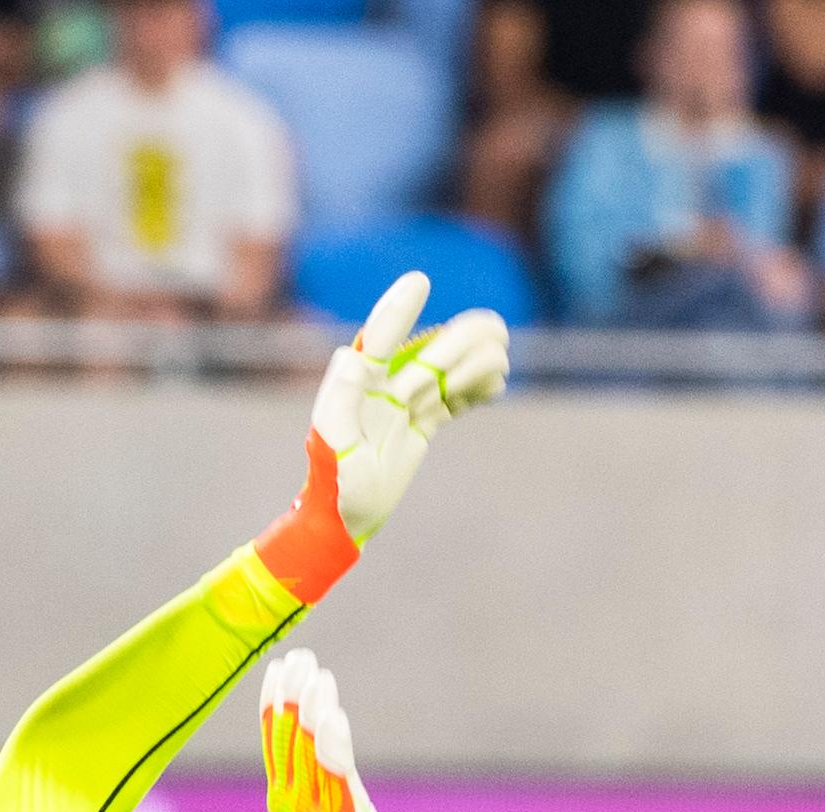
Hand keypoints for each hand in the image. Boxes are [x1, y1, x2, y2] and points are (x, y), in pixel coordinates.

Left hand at [252, 271, 509, 603]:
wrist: (344, 517)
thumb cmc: (333, 484)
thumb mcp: (331, 448)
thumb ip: (338, 401)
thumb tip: (351, 355)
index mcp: (359, 383)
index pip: (380, 336)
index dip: (399, 309)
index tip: (420, 281)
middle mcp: (385, 382)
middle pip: (435, 346)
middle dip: (453, 354)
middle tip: (437, 392)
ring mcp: (408, 398)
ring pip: (455, 363)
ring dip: (477, 366)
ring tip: (484, 386)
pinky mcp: (424, 418)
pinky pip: (459, 393)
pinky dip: (480, 387)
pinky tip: (493, 391)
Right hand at [260, 648, 392, 811]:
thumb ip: (311, 789)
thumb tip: (312, 755)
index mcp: (282, 800)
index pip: (273, 742)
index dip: (273, 703)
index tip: (277, 668)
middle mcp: (291, 801)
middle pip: (286, 738)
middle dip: (292, 694)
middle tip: (298, 657)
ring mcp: (314, 810)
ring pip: (306, 749)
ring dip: (310, 706)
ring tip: (315, 671)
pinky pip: (333, 773)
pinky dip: (330, 742)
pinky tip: (331, 714)